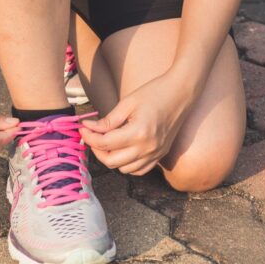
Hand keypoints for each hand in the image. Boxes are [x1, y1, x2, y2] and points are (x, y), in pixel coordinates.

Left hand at [80, 72, 194, 175]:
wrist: (182, 93)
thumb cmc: (154, 93)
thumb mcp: (127, 103)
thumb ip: (108, 120)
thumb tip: (89, 128)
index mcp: (138, 133)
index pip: (105, 143)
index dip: (89, 137)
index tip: (83, 128)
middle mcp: (148, 148)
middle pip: (112, 161)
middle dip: (97, 150)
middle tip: (92, 136)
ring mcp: (156, 154)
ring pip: (124, 169)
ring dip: (111, 158)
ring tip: (107, 142)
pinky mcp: (160, 155)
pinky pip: (139, 170)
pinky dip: (127, 165)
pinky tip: (123, 151)